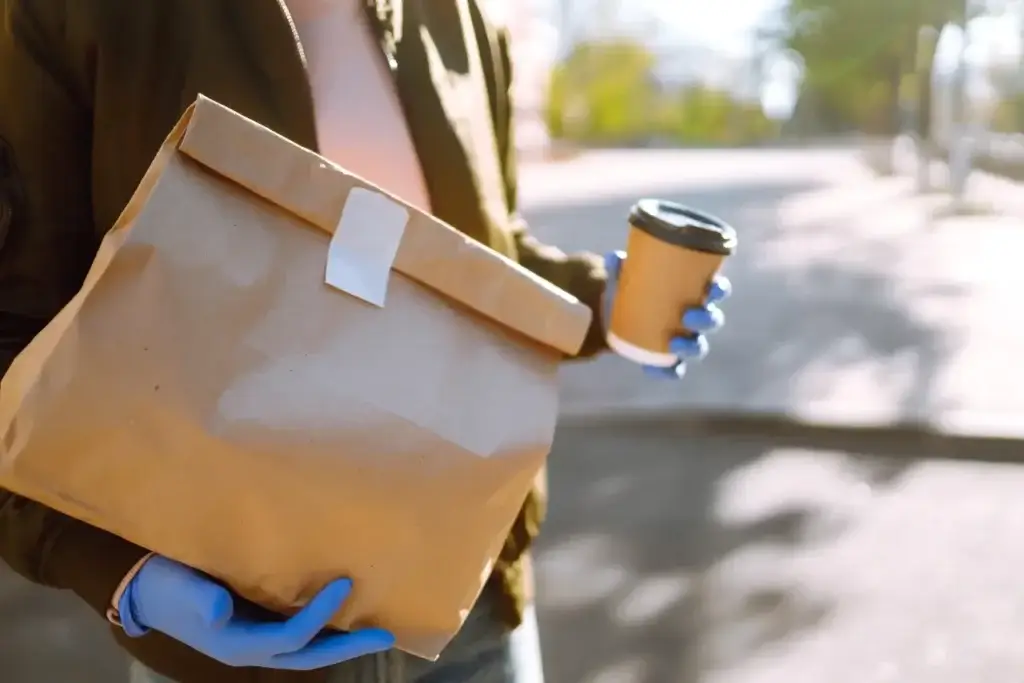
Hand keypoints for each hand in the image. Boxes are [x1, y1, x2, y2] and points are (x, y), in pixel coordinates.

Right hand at [119, 555, 393, 669]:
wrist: (145, 586)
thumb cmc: (165, 584)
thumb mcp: (178, 589)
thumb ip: (199, 600)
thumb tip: (220, 612)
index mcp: (237, 645)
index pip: (292, 637)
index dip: (320, 614)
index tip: (345, 583)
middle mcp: (252, 648)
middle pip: (309, 654)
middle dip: (347, 647)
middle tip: (386, 635)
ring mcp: (256, 638)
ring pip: (307, 648)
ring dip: (340, 640)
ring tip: (376, 630)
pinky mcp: (257, 623)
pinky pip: (297, 631)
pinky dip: (323, 626)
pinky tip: (345, 613)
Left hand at [604, 251, 729, 378]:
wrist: (615, 313)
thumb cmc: (632, 285)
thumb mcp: (626, 274)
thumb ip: (619, 266)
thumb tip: (614, 259)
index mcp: (694, 292)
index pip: (717, 290)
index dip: (719, 290)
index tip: (711, 287)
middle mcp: (695, 316)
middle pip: (712, 320)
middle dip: (706, 319)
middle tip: (688, 315)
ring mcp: (685, 339)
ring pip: (698, 346)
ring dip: (692, 346)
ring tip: (674, 342)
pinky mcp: (668, 358)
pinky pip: (675, 369)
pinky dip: (667, 371)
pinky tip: (653, 369)